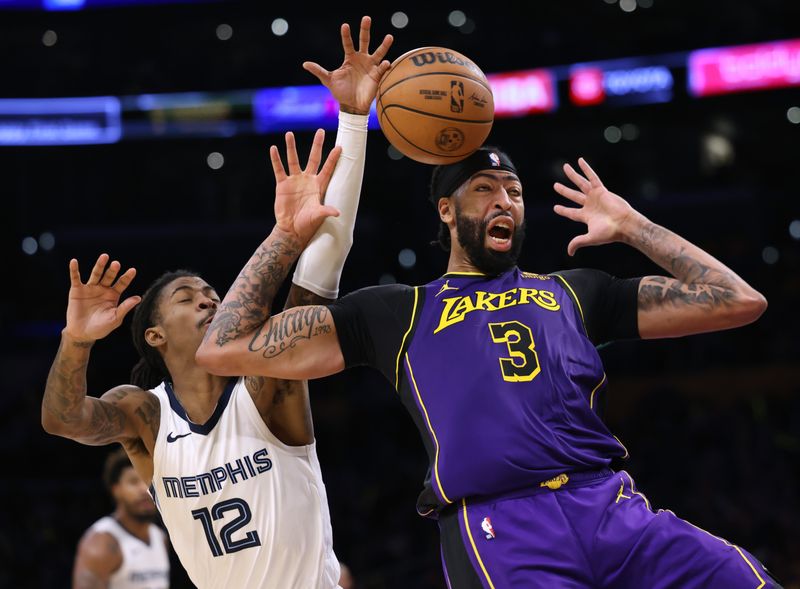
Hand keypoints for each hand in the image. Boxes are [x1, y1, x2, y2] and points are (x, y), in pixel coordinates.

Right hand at [64, 254, 140, 342]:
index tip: (133, 270)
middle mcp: (103, 289)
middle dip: (113, 270)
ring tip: (104, 257)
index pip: (122, 283)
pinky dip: (74, 270)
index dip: (127, 277)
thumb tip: (138, 298)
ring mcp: (90, 288)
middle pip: (109, 276)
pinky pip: (76, 278)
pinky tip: (74, 261)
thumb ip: (124, 308)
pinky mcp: (77, 290)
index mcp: (114, 295)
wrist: (82, 334)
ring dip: (99, 265)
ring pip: (96, 274)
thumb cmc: (101, 328)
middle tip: (116, 264)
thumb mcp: (114, 318)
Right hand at [270, 129, 341, 243]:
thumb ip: (326, 211)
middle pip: (313, 158)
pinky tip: (273, 149)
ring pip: (293, 160)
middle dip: (317, 145)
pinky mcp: (282, 185)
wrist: (291, 230)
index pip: (328, 168)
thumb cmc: (308, 224)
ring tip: (289, 133)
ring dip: (291, 147)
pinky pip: (278, 169)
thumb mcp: (318, 216)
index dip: (333, 158)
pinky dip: (275, 159)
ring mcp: (295, 181)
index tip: (340, 147)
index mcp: (319, 186)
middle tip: (320, 131)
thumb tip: (337, 212)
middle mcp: (307, 180)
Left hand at [302, 15, 392, 114]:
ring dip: (384, 45)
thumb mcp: (328, 80)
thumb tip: (305, 64)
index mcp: (350, 58)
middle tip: (366, 18)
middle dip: (365, 30)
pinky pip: (383, 68)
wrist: (352, 106)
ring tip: (389, 37)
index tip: (345, 26)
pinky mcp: (377, 75)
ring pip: (379, 52)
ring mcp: (370, 66)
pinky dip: (385, 65)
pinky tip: (385, 63)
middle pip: (364, 41)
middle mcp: (361, 59)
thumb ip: (319, 71)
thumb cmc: (341, 92)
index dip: (346, 35)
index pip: (348, 43)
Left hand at [553, 158, 636, 255]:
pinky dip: (586, 169)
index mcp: (586, 217)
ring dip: (573, 175)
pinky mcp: (601, 190)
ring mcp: (595, 197)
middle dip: (564, 191)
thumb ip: (578, 242)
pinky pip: (592, 177)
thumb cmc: (609, 233)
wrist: (624, 224)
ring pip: (581, 183)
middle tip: (555, 186)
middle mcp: (589, 205)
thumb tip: (569, 252)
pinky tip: (580, 161)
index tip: (556, 208)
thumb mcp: (590, 238)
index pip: (571, 213)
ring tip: (565, 167)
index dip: (563, 210)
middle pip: (573, 196)